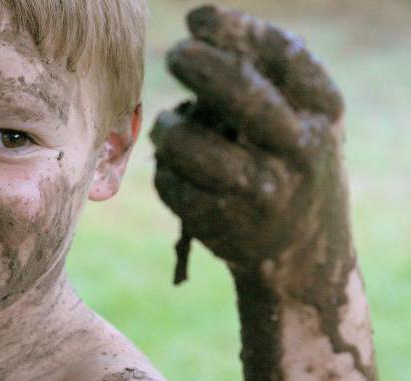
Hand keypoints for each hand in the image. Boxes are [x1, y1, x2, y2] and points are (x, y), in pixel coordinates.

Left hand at [152, 5, 351, 283]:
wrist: (305, 250)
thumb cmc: (293, 166)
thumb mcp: (304, 121)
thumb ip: (268, 80)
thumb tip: (199, 33)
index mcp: (323, 114)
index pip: (283, 57)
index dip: (235, 31)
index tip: (198, 19)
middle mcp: (298, 152)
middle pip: (242, 96)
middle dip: (200, 67)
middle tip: (176, 55)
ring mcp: (261, 192)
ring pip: (193, 146)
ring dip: (169, 129)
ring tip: (168, 128)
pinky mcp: (224, 223)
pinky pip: (173, 183)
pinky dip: (165, 170)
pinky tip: (175, 169)